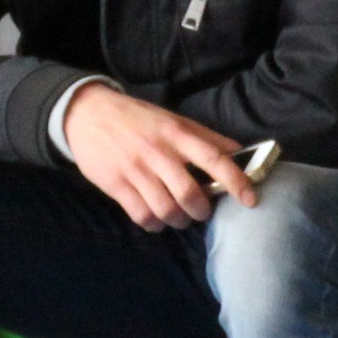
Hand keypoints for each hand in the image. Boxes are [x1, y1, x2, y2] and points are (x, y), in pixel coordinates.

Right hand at [63, 85, 256, 231]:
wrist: (87, 113)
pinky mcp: (115, 184)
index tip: (250, 199)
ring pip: (166, 209)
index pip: (214, 159)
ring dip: (178, 221)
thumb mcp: (172, 119)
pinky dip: (154, 224)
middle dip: (201, 211)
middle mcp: (157, 152)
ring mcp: (135, 169)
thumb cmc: (136, 118)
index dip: (236, 181)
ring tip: (179, 217)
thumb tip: (239, 153)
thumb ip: (204, 137)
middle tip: (201, 211)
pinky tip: (156, 218)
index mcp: (176, 134)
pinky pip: (141, 215)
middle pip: (189, 194)